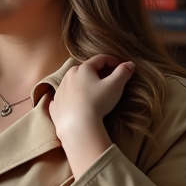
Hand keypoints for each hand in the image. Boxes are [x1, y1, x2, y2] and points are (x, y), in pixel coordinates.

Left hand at [45, 55, 135, 178]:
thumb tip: (130, 64)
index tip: (121, 65)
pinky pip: (62, 99)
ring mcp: (59, 91)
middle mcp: (68, 76)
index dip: (112, 60)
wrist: (78, 127)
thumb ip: (123, 73)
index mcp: (83, 69)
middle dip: (96, 72)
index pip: (100, 59)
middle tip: (106, 78)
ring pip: (72, 83)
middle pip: (84, 69)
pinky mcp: (55, 106)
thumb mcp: (115, 86)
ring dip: (81, 84)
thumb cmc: (97, 103)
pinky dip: (69, 99)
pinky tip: (73, 103)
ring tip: (91, 92)